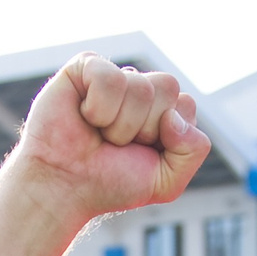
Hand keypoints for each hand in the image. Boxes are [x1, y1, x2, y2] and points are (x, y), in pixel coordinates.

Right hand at [6, 53, 210, 221]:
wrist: (62, 188)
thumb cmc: (109, 183)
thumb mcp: (166, 182)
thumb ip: (193, 151)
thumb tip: (173, 116)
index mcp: (162, 110)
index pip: (186, 105)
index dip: (166, 136)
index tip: (139, 152)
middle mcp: (140, 88)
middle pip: (168, 87)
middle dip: (144, 127)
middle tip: (116, 143)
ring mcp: (113, 75)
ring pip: (141, 86)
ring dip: (118, 124)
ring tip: (98, 133)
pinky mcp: (85, 67)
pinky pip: (109, 78)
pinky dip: (98, 107)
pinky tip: (83, 116)